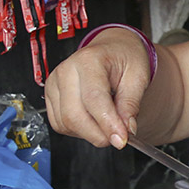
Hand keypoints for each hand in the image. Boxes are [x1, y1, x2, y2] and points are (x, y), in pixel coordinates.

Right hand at [44, 28, 152, 148]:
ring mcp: (54, 84)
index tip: (121, 140)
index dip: (108, 124)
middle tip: (119, 137)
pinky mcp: (50, 96)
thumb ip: (131, 104)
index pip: (94, 99)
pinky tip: (93, 120)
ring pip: (66, 123)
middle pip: (74, 116)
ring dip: (89, 133)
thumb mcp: (138, 76)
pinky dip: (78, 130)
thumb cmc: (124, 58)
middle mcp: (66, 70)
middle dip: (98, 134)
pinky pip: (60, 124)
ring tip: (108, 121)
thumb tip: (126, 130)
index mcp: (89, 60)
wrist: (112, 49)